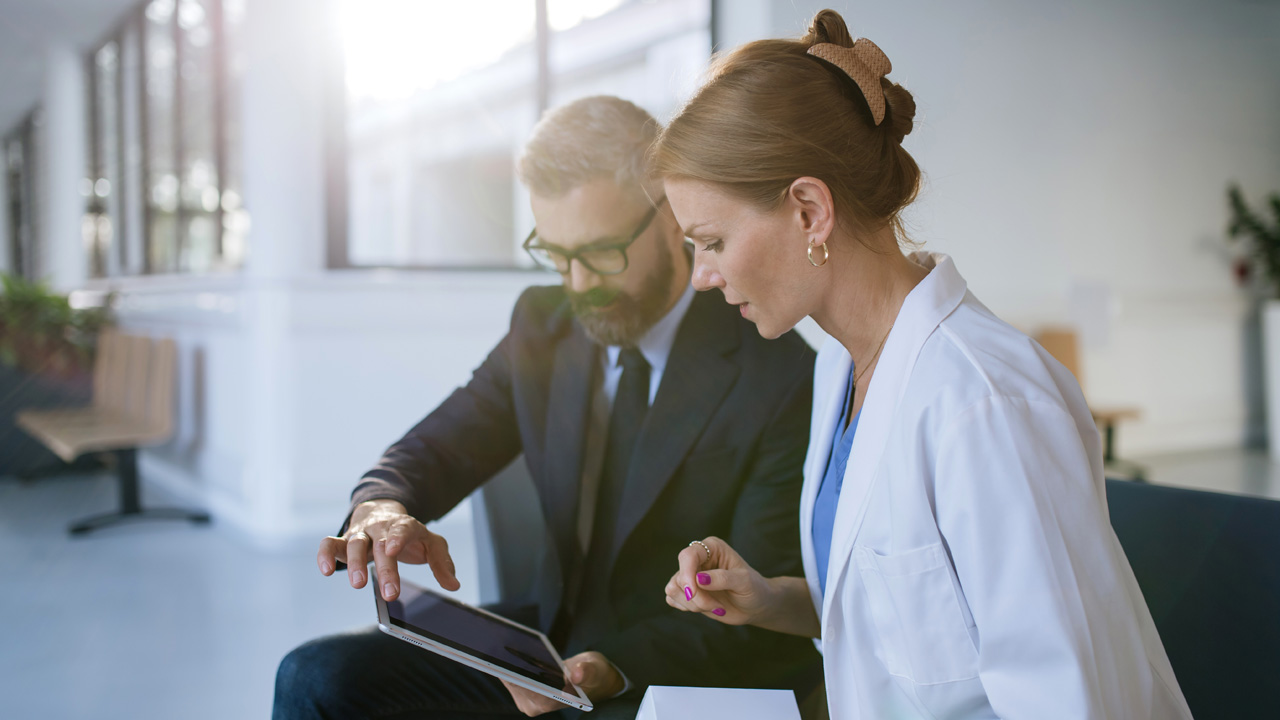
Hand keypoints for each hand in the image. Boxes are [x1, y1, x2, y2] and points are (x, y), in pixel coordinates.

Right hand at [316, 499, 459, 600]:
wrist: (383, 513)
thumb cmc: (409, 534)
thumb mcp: (430, 544)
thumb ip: (441, 562)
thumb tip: (453, 585)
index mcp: (405, 526)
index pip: (402, 528)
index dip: (397, 538)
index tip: (392, 550)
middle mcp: (381, 528)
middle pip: (380, 544)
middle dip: (385, 569)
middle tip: (390, 594)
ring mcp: (361, 534)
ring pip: (354, 544)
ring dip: (355, 564)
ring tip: (359, 583)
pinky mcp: (344, 541)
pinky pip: (330, 544)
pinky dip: (325, 554)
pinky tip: (326, 570)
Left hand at [501, 651, 622, 715]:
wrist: (592, 679)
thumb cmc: (595, 675)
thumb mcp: (596, 670)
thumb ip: (588, 672)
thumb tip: (577, 674)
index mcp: (551, 702)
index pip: (526, 688)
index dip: (513, 673)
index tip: (500, 659)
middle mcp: (535, 705)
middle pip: (513, 683)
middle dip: (503, 664)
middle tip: (489, 644)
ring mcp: (527, 699)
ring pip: (508, 678)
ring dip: (500, 661)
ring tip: (491, 641)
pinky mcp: (522, 690)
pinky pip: (509, 674)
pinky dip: (504, 661)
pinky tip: (498, 646)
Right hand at [664, 536, 778, 626]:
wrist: (755, 606)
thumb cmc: (753, 588)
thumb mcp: (744, 582)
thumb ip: (723, 578)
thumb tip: (699, 579)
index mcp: (712, 548)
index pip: (688, 555)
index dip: (687, 573)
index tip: (693, 593)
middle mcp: (698, 559)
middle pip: (680, 576)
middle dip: (697, 597)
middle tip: (717, 606)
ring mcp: (690, 575)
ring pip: (673, 589)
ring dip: (693, 604)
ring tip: (715, 606)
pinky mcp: (686, 591)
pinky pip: (672, 599)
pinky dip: (687, 608)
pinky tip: (705, 608)